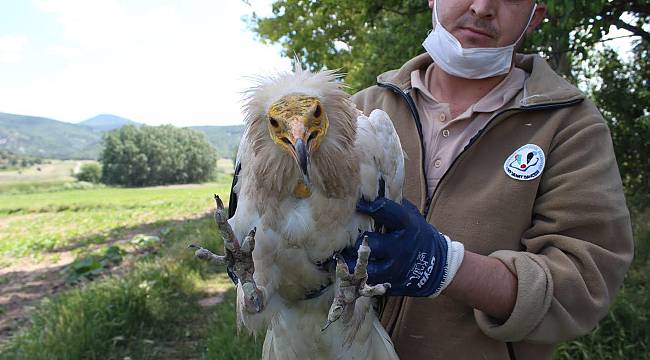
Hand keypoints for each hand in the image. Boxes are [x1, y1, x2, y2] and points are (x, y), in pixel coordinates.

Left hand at [342, 197, 463, 296]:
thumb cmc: (418, 234)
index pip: (384, 211)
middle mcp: (400, 247)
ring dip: (349, 261)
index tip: (354, 203)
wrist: (438, 266)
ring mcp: (396, 268)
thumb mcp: (412, 216)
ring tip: (336, 257)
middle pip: (369, 242)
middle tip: (337, 235)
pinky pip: (368, 282)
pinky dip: (356, 277)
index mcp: (407, 226)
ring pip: (365, 266)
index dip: (368, 206)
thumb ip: (393, 205)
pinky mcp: (392, 284)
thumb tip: (370, 189)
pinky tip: (345, 272)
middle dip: (353, 239)